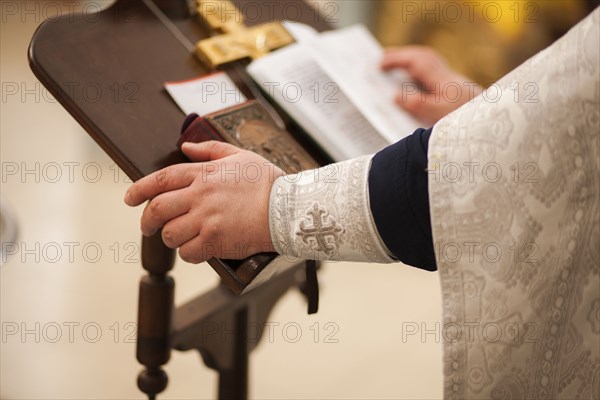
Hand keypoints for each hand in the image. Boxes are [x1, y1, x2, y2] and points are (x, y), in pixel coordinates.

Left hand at [124, 141, 283, 262]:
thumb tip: (185, 147)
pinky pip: (188, 253)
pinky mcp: (215, 241)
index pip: (160, 180)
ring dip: (171, 238)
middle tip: (147, 227)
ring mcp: (206, 219)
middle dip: (146, 221)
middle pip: (157, 209)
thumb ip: (210, 150)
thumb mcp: (240, 156)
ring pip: (169, 234)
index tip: (129, 199)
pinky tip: (199, 249)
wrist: (287, 208)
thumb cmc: (267, 182)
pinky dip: (189, 253)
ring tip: (181, 238)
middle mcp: (200, 196)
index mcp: (203, 174)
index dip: (139, 189)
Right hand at [381, 46, 482, 124]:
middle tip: (382, 59)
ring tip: (393, 66)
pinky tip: (414, 81)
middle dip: (401, 56)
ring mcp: (453, 83)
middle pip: (422, 58)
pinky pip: (434, 74)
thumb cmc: (466, 120)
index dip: (396, 60)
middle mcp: (448, 77)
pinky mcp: (456, 91)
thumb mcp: (436, 115)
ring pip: (429, 64)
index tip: (379, 64)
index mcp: (442, 80)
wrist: (492, 124)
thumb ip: (415, 103)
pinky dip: (420, 72)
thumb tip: (396, 95)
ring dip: (411, 62)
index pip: (416, 62)